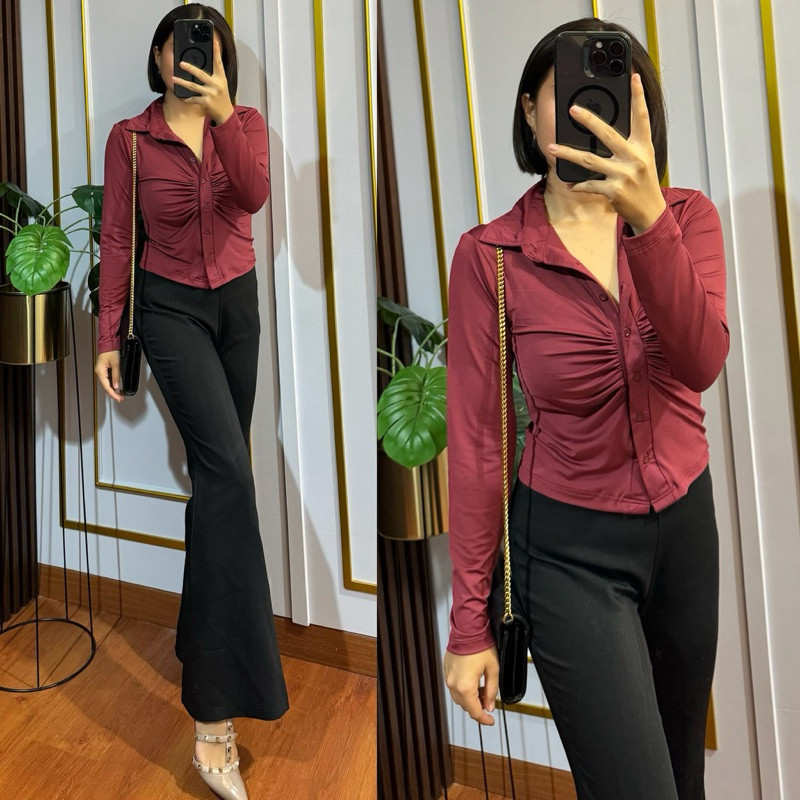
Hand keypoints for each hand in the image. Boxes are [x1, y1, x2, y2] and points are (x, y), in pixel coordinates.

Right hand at [95, 350, 123, 402]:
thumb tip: (116, 386)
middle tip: (121, 398)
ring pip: (107, 384)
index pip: (106, 386)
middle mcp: (100, 372)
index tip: (119, 398)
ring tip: (120, 395)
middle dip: (113, 393)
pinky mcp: (105, 369)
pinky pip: (108, 380)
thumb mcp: (116, 364)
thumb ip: (116, 376)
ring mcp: (102, 371)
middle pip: (106, 386)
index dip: (113, 394)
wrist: (109, 343)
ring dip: (113, 390)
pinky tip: (117, 388)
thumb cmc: (111, 351)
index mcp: (100, 372)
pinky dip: (113, 385)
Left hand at [173, 36, 233, 125]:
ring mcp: (211, 94)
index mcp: (220, 78)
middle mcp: (216, 85)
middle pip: (200, 74)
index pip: (218, 63)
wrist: (225, 113)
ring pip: (193, 86)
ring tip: (173, 78)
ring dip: (182, 82)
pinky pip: (193, 98)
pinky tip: (182, 97)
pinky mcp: (206, 102)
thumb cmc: (221, 96)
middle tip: (181, 63)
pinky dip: (187, 99)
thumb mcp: (221, 83)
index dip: (216, 52)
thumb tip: (201, 66)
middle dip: (190, 68)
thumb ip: (213, 74)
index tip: (214, 42)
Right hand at [443, 646, 498, 725]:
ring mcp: (448, 677)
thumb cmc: (481, 647)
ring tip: (482, 688)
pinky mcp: (446, 670)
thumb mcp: (493, 670)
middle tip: (489, 702)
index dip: (484, 720)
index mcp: (465, 687)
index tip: (491, 721)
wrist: (467, 629)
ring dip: (470, 699)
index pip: (475, 712)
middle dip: (478, 707)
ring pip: (458, 697)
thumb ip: (491, 691)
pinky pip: (453, 686)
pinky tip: (473, 681)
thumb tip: (489, 706)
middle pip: (465, 706)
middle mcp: (453, 685)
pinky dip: (463, 689)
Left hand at [546, 72, 666, 233]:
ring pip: (589, 160)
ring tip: (552, 147)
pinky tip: (570, 183)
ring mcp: (623, 174)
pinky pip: (589, 184)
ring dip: (567, 154)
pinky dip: (578, 184)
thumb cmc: (643, 183)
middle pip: (607, 134)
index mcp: (643, 146)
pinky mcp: (613, 191)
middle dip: (588, 120)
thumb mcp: (642, 159)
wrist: (650, 212)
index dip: (638, 96)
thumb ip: (628, 144)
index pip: (641, 116)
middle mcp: (634, 157)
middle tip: (573, 109)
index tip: (633, 77)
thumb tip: (602, 131)